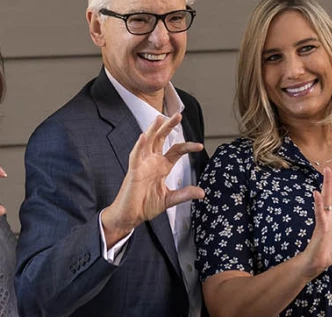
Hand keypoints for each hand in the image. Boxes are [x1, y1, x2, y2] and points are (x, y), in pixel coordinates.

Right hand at [101, 113, 204, 244]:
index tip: (200, 146)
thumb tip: (201, 192)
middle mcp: (152, 162)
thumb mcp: (169, 199)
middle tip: (178, 115)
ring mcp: (142, 165)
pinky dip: (139, 146)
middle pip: (161, 139)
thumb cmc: (145, 206)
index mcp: (161, 166)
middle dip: (169, 127)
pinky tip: (143, 136)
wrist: (130, 216)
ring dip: (153, 130)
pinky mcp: (133, 171)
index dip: (187, 147)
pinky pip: (136, 156)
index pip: (175, 151)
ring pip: (147, 142)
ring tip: (160, 118)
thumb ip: (184, 194)